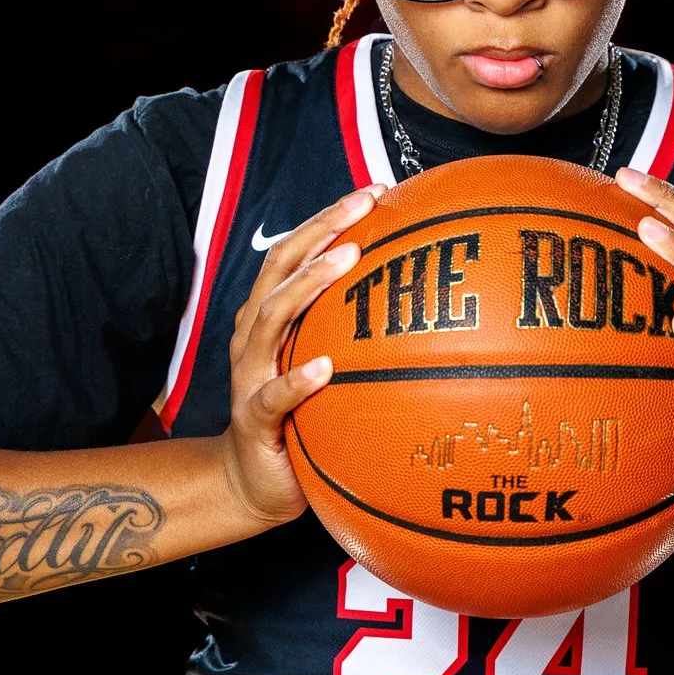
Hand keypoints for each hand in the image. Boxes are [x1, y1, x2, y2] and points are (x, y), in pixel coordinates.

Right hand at [219, 184, 384, 528]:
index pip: (295, 252)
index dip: (330, 218)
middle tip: (365, 205)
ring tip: (347, 258)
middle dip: (322, 229)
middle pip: (280, 267)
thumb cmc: (298, 418)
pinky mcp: (254, 419)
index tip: (377, 191)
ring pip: (270, 318)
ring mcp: (249, 375)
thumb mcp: (325, 366)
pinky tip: (323, 367)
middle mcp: (253, 336)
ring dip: (309, 284)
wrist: (251, 483)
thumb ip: (352, 335)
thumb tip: (424, 305)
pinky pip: (273, 396)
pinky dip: (296, 379)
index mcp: (270, 318)